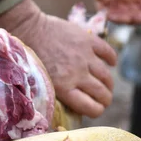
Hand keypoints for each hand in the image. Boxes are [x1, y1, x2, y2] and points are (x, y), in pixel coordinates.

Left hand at [0, 0, 117, 117]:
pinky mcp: (88, 40)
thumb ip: (56, 92)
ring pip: (106, 76)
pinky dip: (112, 59)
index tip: (97, 109)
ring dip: (109, 83)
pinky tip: (111, 63)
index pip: (90, 107)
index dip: (97, 111)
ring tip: (108, 85)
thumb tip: (70, 104)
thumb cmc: (29, 58)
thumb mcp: (41, 82)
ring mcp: (84, 56)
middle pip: (101, 93)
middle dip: (106, 99)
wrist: (28, 29)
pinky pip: (107, 52)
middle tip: (105, 99)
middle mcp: (77, 74)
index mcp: (64, 87)